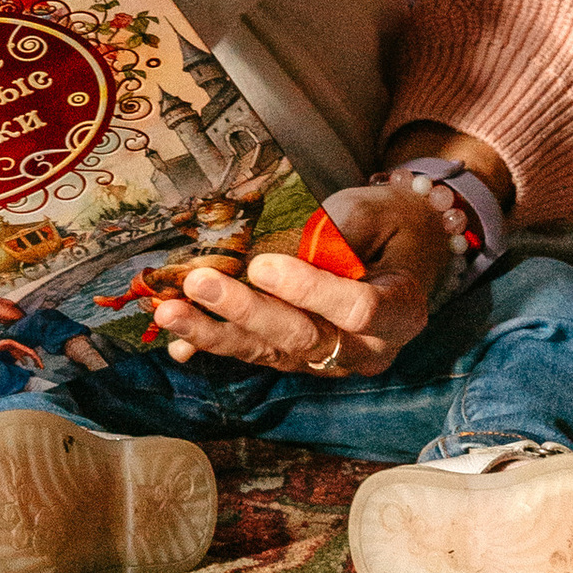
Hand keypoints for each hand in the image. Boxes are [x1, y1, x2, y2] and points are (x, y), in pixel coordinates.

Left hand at [158, 180, 455, 378]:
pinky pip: (257, 354)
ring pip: (272, 353)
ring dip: (217, 333)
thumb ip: (339, 232)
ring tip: (173, 311)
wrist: (399, 247)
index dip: (309, 290)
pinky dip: (217, 346)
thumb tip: (289, 243)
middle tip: (199, 283)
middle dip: (247, 311)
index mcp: (400, 312)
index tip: (262, 265)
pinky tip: (178, 341)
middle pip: (304, 337)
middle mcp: (367, 349)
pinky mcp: (300, 358)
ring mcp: (331, 360)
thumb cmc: (387, 224)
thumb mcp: (373, 212)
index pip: (357, 311)